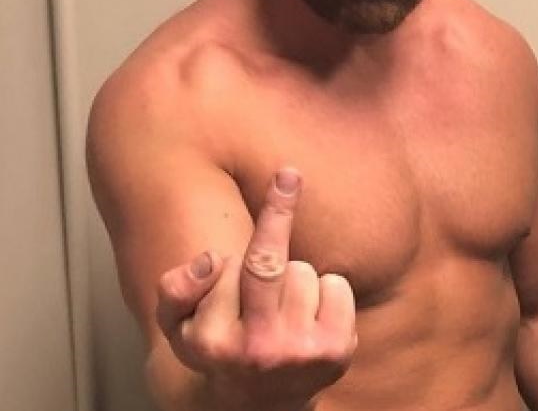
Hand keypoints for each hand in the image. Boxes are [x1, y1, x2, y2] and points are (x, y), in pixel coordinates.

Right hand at [156, 168, 357, 410]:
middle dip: (277, 212)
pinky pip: (337, 285)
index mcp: (213, 341)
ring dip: (293, 279)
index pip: (233, 267)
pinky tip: (310, 317)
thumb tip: (210, 260)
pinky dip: (327, 291)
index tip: (283, 174)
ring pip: (303, 271)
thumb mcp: (177, 326)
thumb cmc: (218, 347)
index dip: (259, 225)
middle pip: (269, 263)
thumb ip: (175, 290)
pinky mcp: (337, 353)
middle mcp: (257, 350)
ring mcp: (300, 354)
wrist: (260, 403)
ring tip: (281, 308)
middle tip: (287, 175)